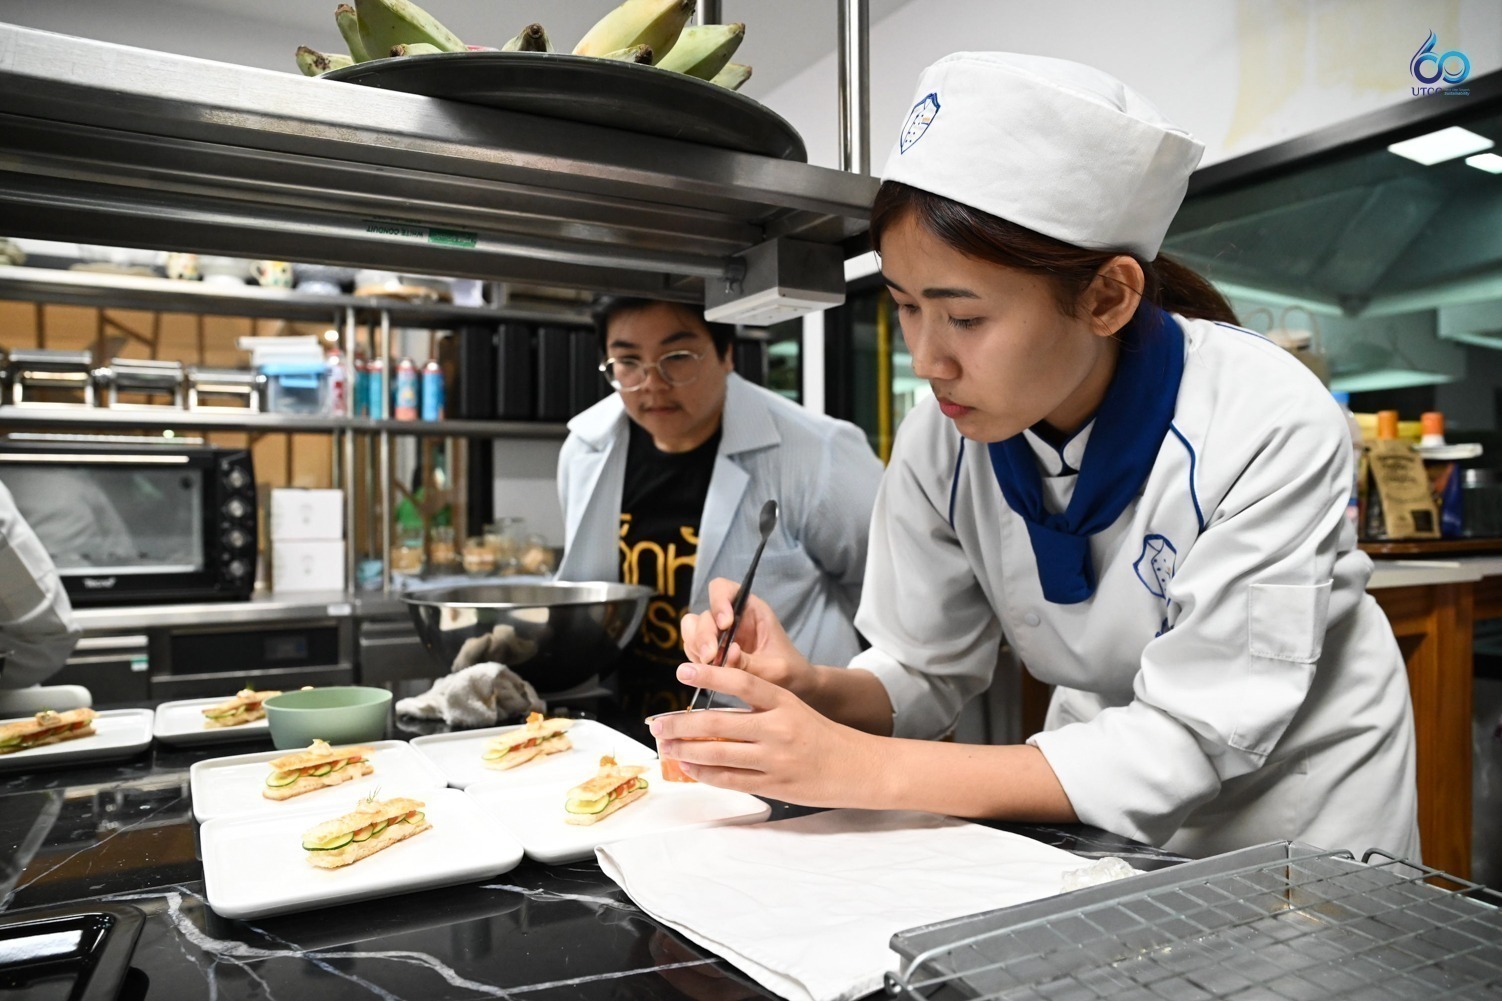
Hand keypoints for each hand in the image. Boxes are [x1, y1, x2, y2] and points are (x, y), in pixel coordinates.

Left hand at [649, 661, 880, 806]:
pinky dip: (704, 774)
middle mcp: (778, 728)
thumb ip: (759, 709)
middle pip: (718, 722)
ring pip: (717, 753)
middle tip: (657, 723)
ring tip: (666, 747)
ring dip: (685, 751)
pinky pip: (730, 779)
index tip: (682, 670)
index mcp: (785, 702)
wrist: (858, 768)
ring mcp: (775, 759)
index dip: (710, 675)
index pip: (742, 681)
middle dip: (680, 724)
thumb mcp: (795, 710)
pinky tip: (689, 768)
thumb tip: (712, 715)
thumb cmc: (822, 736)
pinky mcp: (774, 785)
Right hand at [680, 577, 816, 697]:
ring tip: (708, 666)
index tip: (725, 624)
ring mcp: (719, 636)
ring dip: (696, 648)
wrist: (794, 688)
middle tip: (711, 657)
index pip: (723, 589)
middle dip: (704, 635)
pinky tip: (707, 672)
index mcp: (750, 610)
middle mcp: (731, 618)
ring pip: (693, 631)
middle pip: (703, 615)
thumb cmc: (790, 671)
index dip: (718, 602)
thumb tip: (726, 655)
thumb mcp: (775, 669)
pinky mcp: (713, 653)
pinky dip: (695, 660)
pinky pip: (693, 650)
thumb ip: (750, 663)